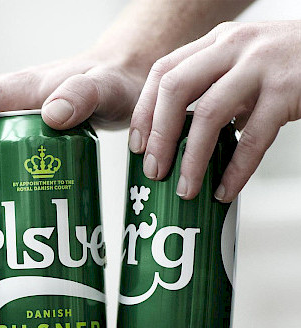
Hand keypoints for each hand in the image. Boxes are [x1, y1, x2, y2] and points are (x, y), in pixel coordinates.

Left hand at [129, 21, 300, 201]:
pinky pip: (253, 139)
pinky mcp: (288, 89)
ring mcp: (260, 65)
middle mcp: (232, 47)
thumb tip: (180, 139)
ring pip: (208, 115)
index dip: (143, 112)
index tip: (136, 146)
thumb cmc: (287, 64)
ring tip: (186, 190)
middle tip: (154, 172)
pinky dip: (236, 171)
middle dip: (159, 137)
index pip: (162, 72)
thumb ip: (212, 90)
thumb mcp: (242, 66)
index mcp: (215, 43)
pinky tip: (225, 191)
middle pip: (174, 90)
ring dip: (192, 160)